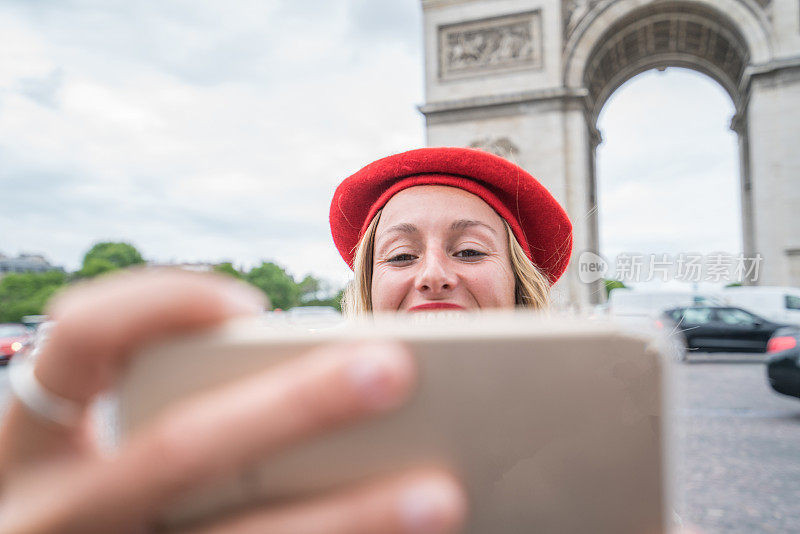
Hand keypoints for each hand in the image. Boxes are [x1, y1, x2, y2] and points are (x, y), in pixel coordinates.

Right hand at [0, 270, 464, 533]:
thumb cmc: (104, 485)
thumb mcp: (110, 439)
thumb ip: (181, 398)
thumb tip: (336, 366)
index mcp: (31, 437)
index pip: (80, 338)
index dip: (162, 306)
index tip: (252, 307)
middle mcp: (51, 510)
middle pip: (181, 448)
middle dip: (294, 406)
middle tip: (394, 368)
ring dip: (345, 518)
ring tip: (438, 495)